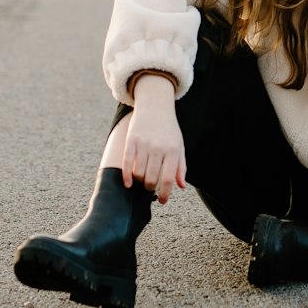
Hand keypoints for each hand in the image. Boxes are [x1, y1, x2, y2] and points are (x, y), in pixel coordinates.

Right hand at [122, 76, 186, 204]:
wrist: (155, 105)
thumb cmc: (169, 129)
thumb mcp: (179, 146)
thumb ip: (181, 166)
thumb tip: (181, 186)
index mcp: (173, 150)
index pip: (168, 179)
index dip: (165, 194)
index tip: (162, 201)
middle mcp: (159, 147)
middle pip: (151, 178)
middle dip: (150, 188)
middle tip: (150, 188)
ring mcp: (144, 143)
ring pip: (138, 173)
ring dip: (139, 182)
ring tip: (142, 181)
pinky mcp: (131, 140)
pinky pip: (126, 163)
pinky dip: (126, 176)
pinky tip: (128, 183)